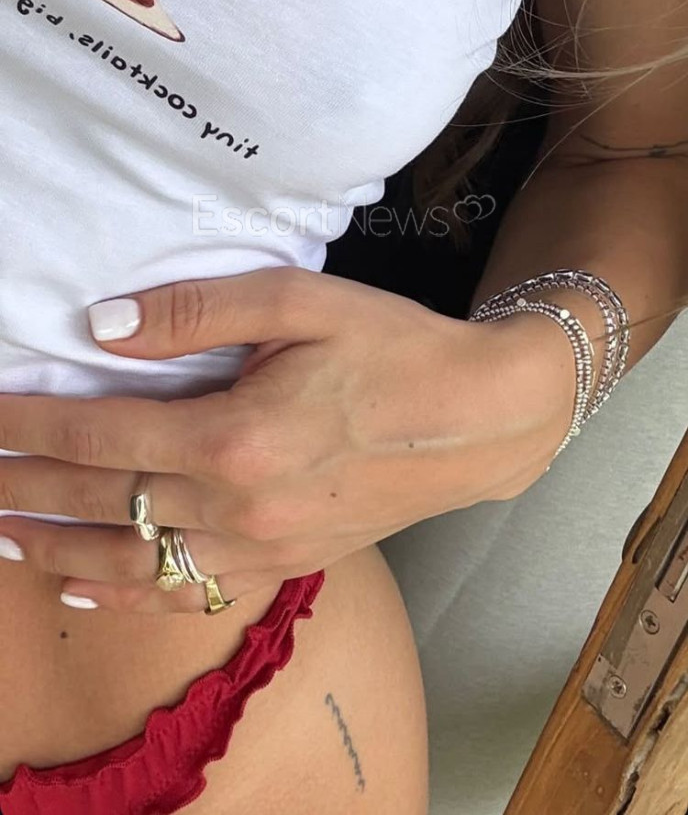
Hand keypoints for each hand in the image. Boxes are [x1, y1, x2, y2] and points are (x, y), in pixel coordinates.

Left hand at [0, 268, 573, 613]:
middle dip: (25, 487)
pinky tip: (80, 588)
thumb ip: (196, 310)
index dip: (29, 425)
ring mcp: (261, 547)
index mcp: (235, 434)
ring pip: (132, 562)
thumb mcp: (301, 302)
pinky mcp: (285, 564)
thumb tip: (103, 326)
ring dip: (56, 548)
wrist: (478, 420)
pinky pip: (187, 595)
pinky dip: (123, 597)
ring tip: (1, 533)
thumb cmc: (394, 348)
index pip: (100, 435)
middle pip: (103, 502)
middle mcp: (238, 505)